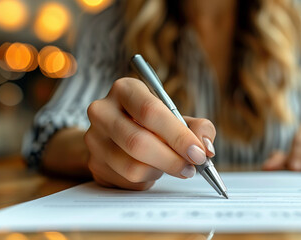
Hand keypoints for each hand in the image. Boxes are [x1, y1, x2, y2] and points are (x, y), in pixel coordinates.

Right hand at [84, 78, 215, 189]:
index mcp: (125, 89)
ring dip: (161, 171)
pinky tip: (152, 169)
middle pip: (138, 142)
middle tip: (192, 168)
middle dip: (172, 159)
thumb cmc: (154, 124)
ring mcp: (94, 139)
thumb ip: (198, 127)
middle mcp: (102, 111)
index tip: (198, 153)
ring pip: (132, 166)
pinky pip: (127, 181)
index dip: (178, 136)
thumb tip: (206, 148)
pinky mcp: (94, 164)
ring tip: (172, 165)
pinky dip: (148, 179)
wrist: (120, 135)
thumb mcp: (178, 118)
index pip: (151, 112)